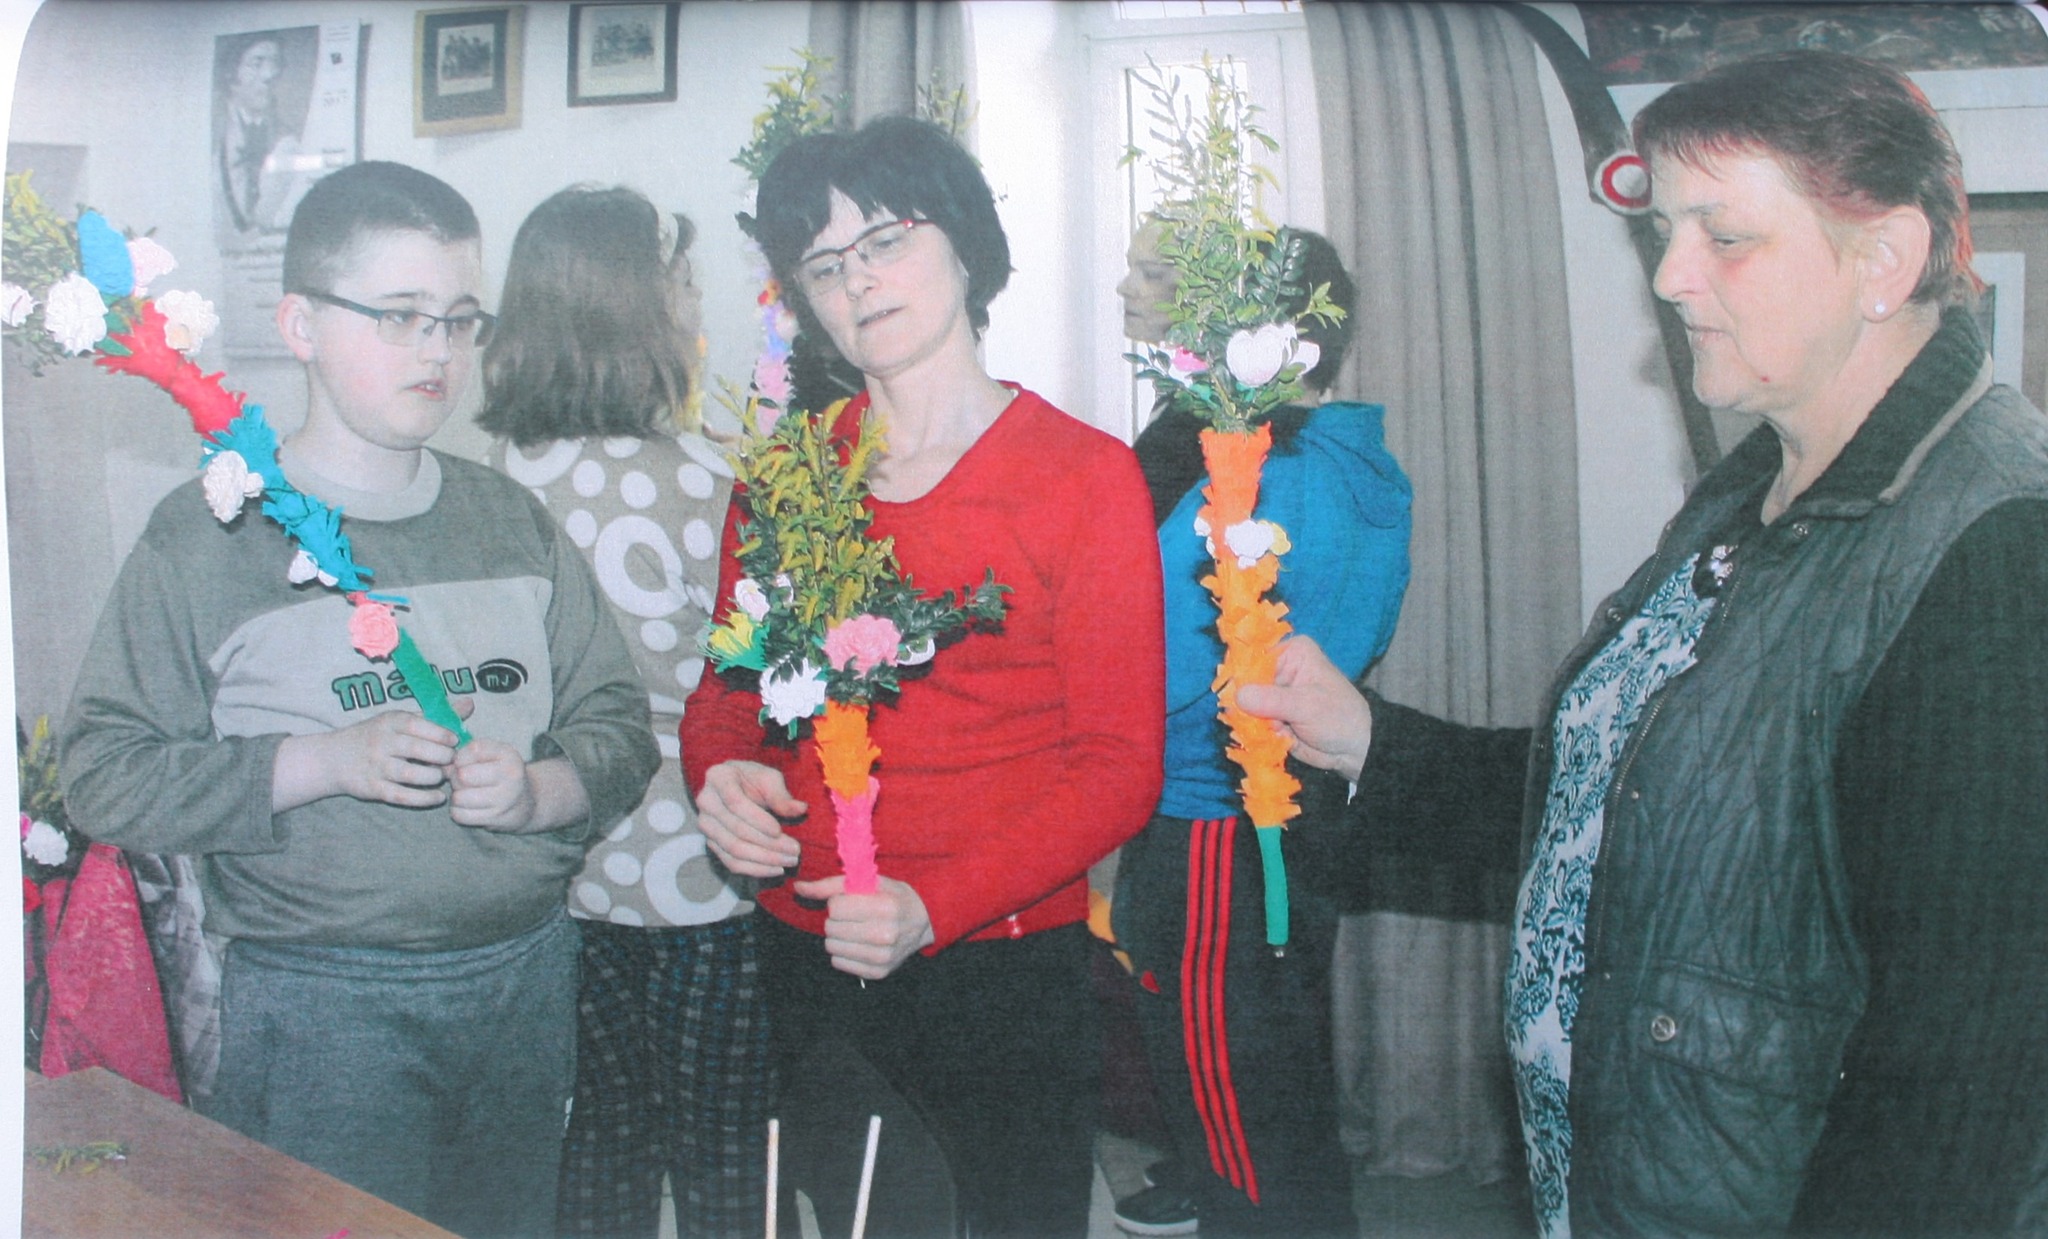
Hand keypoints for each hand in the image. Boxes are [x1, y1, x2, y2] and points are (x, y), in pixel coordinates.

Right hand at [279, 703, 468, 811]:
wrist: (333, 758)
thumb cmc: (377, 735)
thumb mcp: (401, 720)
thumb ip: (435, 715)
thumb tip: (470, 704)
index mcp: (391, 722)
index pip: (419, 725)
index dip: (441, 734)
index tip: (454, 741)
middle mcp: (382, 743)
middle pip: (418, 750)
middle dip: (442, 757)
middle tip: (452, 761)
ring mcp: (377, 767)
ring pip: (412, 774)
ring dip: (434, 778)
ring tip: (443, 777)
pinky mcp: (374, 789)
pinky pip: (402, 796)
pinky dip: (423, 799)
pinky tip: (438, 797)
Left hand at [449, 738, 537, 830]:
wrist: (525, 803)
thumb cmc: (501, 774)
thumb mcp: (493, 754)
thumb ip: (467, 753)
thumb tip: (442, 768)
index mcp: (509, 756)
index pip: (470, 752)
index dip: (460, 758)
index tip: (467, 764)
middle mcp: (510, 777)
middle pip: (462, 776)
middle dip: (456, 778)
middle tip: (463, 781)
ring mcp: (504, 799)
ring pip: (459, 797)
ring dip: (457, 796)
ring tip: (466, 794)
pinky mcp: (495, 818)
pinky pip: (460, 815)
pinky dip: (458, 811)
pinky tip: (467, 807)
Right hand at [695, 760, 805, 876]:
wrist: (734, 786)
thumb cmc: (753, 780)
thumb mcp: (769, 778)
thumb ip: (781, 795)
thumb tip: (801, 809)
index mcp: (719, 778)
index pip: (736, 804)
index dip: (757, 820)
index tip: (779, 831)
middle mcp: (707, 802)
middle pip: (736, 830)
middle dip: (768, 844)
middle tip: (795, 850)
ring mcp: (706, 825)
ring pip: (734, 850)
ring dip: (765, 859)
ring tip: (790, 861)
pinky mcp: (711, 843)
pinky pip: (731, 862)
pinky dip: (755, 869)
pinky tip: (776, 869)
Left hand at [792, 874, 934, 979]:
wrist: (924, 922)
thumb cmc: (894, 897)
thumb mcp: (870, 882)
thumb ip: (832, 885)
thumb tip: (798, 888)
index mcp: (885, 908)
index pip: (835, 908)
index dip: (838, 902)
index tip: (852, 902)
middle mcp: (885, 935)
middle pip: (831, 928)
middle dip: (836, 919)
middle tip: (853, 916)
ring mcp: (882, 957)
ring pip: (831, 947)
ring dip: (837, 936)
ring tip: (854, 929)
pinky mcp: (878, 973)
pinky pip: (838, 963)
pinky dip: (843, 952)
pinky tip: (858, 943)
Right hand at [1236, 636, 1373, 781]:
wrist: (1354, 749)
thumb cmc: (1340, 717)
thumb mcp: (1308, 706)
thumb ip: (1272, 700)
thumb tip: (1238, 695)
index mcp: (1291, 652)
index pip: (1253, 657)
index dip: (1241, 676)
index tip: (1237, 698)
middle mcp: (1279, 668)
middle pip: (1244, 682)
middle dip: (1246, 705)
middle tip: (1265, 721)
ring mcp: (1272, 693)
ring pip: (1243, 705)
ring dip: (1252, 722)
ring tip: (1277, 731)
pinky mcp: (1269, 715)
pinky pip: (1249, 722)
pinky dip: (1257, 733)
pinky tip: (1276, 738)